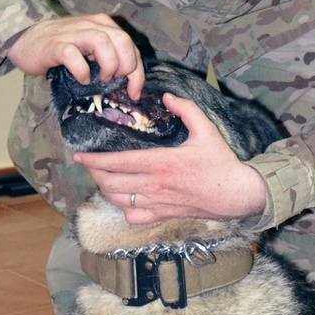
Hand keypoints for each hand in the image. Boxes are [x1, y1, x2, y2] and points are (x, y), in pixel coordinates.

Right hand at [7, 14, 143, 98]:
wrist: (26, 41)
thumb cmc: (61, 48)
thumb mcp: (89, 48)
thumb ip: (108, 55)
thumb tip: (129, 80)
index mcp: (102, 24)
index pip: (130, 44)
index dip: (137, 71)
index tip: (134, 92)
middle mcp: (90, 25)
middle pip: (122, 39)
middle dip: (127, 65)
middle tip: (116, 81)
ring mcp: (72, 33)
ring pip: (101, 42)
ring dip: (108, 64)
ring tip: (101, 79)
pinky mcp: (55, 46)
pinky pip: (73, 55)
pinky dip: (81, 71)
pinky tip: (82, 79)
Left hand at [74, 94, 268, 224]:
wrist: (236, 194)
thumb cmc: (221, 162)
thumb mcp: (206, 129)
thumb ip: (186, 109)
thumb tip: (167, 97)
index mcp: (161, 163)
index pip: (117, 163)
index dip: (93, 160)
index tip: (78, 156)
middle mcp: (154, 185)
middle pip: (110, 184)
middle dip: (94, 174)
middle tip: (90, 165)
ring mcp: (157, 203)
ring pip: (118, 201)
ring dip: (105, 190)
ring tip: (102, 178)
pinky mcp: (163, 215)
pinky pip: (133, 217)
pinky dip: (123, 209)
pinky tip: (124, 198)